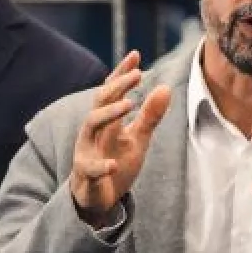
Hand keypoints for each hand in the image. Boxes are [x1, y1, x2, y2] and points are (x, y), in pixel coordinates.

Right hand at [70, 51, 171, 226]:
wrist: (97, 197)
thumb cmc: (115, 160)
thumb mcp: (137, 137)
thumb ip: (150, 115)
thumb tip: (165, 87)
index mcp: (106, 120)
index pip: (111, 90)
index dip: (121, 72)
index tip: (136, 54)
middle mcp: (93, 131)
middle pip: (100, 101)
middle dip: (117, 86)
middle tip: (138, 75)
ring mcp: (86, 151)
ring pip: (90, 126)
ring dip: (109, 114)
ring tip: (128, 104)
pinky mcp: (86, 175)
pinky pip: (91, 169)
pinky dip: (102, 166)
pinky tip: (114, 164)